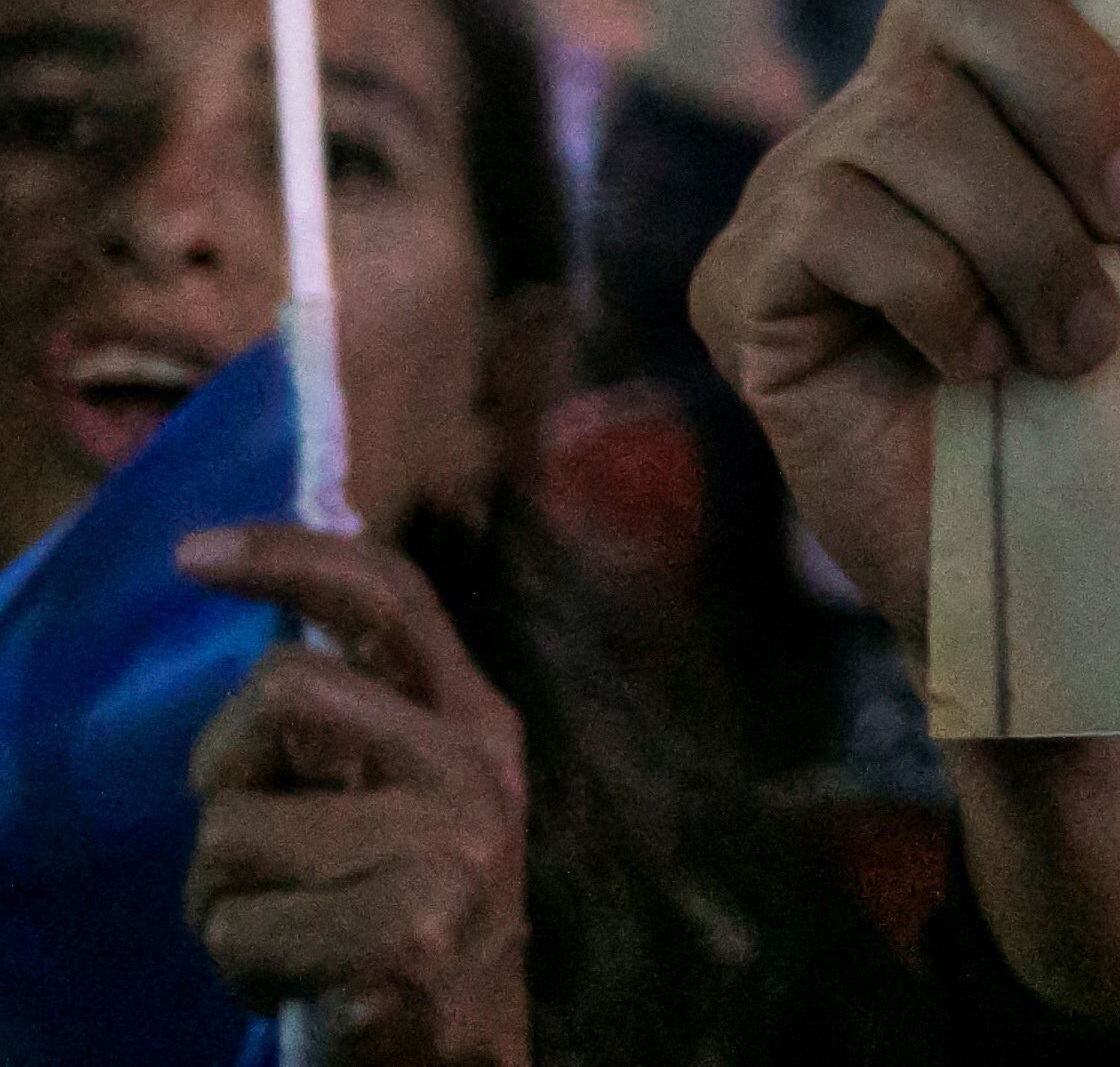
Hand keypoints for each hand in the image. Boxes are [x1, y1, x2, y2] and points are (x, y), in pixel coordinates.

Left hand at [175, 522, 531, 1066]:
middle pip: (280, 693)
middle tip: (259, 854)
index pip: (389, 599)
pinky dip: (242, 962)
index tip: (191, 554)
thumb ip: (360, 716)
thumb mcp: (393, 798)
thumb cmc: (388, 920)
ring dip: (222, 898)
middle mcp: (476, 770)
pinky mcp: (410, 936)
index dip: (288, 558)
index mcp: (473, 721)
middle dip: (224, 778)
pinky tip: (303, 979)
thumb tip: (281, 622)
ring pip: (234, 829)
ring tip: (287, 931)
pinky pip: (239, 927)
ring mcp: (453, 852)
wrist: (452, 1057)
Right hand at [688, 0, 1119, 646]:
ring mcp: (804, 183)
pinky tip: (984, 366)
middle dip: (1071, 88)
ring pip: (910, 124)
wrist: (1066, 573)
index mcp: (994, 64)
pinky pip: (843, 229)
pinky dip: (942, 299)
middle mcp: (888, 97)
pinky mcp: (748, 280)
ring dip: (1024, 236)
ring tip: (1087, 340)